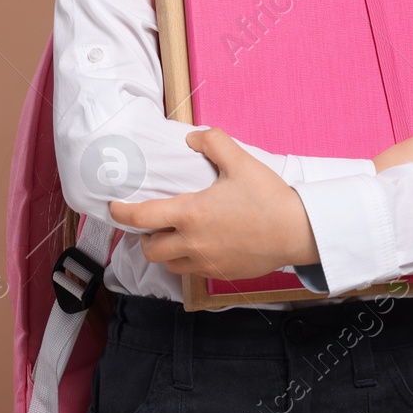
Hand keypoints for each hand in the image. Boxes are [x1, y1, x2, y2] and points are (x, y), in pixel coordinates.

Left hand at [107, 128, 318, 279]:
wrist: (297, 232)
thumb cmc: (269, 197)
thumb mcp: (241, 161)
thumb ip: (213, 142)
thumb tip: (192, 138)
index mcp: (191, 213)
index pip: (142, 217)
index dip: (122, 213)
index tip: (115, 207)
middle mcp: (192, 243)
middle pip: (149, 249)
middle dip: (145, 236)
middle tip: (152, 223)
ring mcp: (206, 262)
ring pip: (168, 264)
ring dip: (165, 251)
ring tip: (174, 236)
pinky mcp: (220, 274)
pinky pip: (191, 272)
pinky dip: (187, 261)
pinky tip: (200, 246)